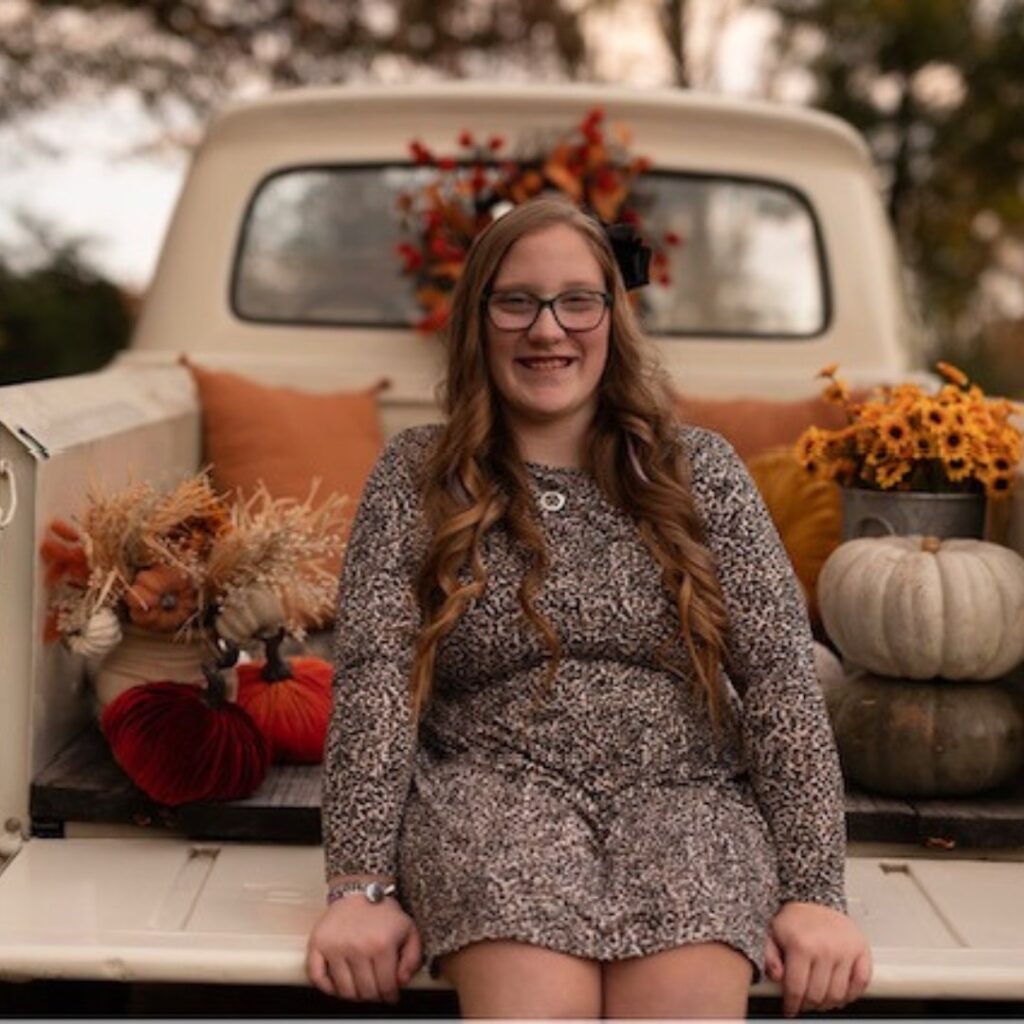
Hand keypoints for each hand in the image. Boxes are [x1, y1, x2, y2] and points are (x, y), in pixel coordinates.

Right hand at [306, 894, 422, 1002]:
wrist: (359, 889)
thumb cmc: (383, 911)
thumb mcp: (409, 929)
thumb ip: (413, 957)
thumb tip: (402, 981)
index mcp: (381, 944)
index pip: (386, 986)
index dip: (390, 996)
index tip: (390, 996)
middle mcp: (357, 947)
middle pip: (365, 992)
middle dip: (374, 996)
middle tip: (376, 992)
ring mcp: (335, 947)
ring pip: (344, 990)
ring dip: (354, 995)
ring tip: (360, 988)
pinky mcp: (318, 944)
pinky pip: (317, 977)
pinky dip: (327, 988)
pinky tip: (338, 985)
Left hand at [764, 901, 871, 1016]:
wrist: (815, 897)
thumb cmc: (794, 918)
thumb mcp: (772, 932)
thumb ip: (769, 956)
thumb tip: (777, 977)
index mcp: (801, 945)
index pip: (797, 989)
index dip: (792, 1004)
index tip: (790, 1010)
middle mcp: (825, 949)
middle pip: (818, 995)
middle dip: (808, 1005)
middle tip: (803, 1004)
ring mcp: (846, 950)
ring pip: (838, 994)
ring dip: (828, 1004)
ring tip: (819, 1000)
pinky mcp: (862, 950)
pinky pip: (861, 983)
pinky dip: (851, 995)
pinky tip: (839, 994)